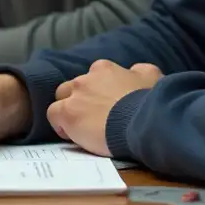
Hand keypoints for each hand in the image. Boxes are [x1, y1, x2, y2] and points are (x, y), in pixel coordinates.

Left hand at [46, 61, 163, 156]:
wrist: (142, 121)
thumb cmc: (149, 101)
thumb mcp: (151, 77)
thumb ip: (139, 71)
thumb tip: (134, 71)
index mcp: (104, 69)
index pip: (92, 77)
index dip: (96, 92)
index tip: (105, 105)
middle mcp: (86, 78)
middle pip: (74, 87)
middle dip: (80, 99)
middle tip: (92, 117)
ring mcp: (75, 95)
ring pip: (61, 99)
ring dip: (68, 110)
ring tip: (81, 127)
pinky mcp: (68, 113)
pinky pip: (53, 114)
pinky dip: (60, 124)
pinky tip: (71, 135)